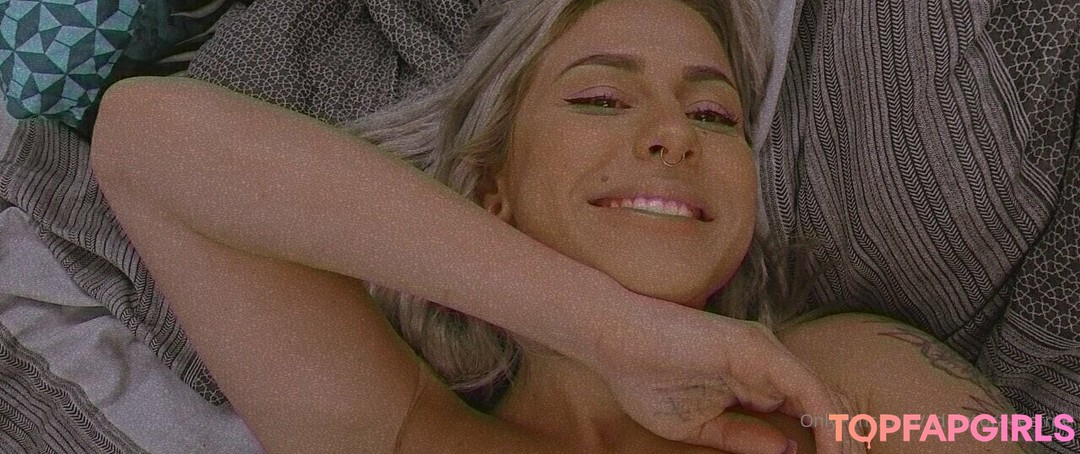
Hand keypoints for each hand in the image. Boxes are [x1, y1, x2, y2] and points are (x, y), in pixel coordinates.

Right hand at [585, 303, 861, 453]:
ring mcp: (767, 354)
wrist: (614, 342)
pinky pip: (809, 391)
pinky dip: (828, 425)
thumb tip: (787, 450)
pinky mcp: (760, 351)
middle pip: (826, 405)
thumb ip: (741, 436)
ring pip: (826, 399)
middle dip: (846, 445)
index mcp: (755, 380)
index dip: (829, 444)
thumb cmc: (644, 379)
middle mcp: (769, 364)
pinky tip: (834, 451)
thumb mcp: (698, 425)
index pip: (808, 412)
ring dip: (844, 441)